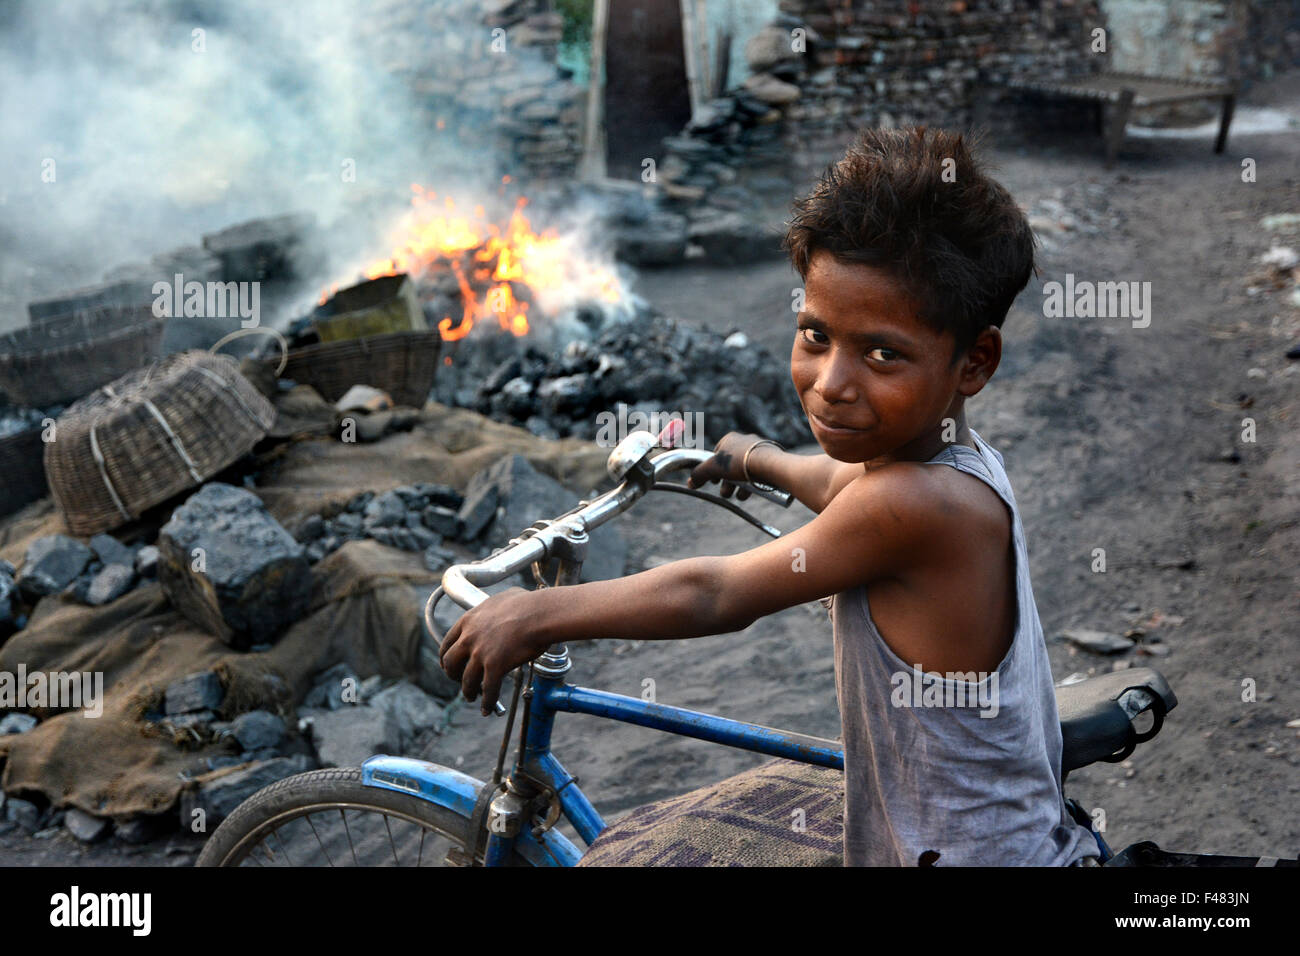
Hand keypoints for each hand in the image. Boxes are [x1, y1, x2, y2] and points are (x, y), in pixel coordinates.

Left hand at [438, 587, 550, 714]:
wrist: (541, 613)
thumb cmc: (530, 604)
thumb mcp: (504, 598)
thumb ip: (495, 607)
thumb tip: (503, 604)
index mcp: (469, 620)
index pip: (447, 642)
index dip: (445, 657)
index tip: (447, 664)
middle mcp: (470, 638)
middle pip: (450, 663)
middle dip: (452, 675)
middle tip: (458, 680)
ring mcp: (480, 653)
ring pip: (467, 680)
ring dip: (468, 691)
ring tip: (472, 697)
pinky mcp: (495, 666)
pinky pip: (488, 690)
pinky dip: (486, 702)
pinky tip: (487, 709)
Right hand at [685, 431, 763, 499]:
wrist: (769, 465)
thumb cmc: (739, 462)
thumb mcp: (713, 469)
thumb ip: (700, 475)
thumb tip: (690, 483)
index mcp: (730, 439)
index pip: (717, 454)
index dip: (713, 469)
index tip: (713, 481)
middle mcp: (744, 442)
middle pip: (730, 465)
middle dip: (726, 482)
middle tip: (726, 493)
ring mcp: (759, 451)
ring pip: (744, 471)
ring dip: (738, 486)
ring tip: (738, 496)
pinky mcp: (770, 461)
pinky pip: (757, 474)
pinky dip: (752, 485)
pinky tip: (750, 494)